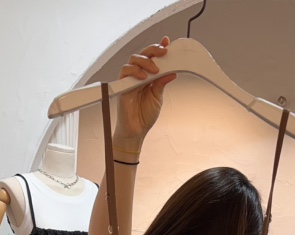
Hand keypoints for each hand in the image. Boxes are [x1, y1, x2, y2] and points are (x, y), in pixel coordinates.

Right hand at [113, 36, 175, 152]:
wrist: (136, 131)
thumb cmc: (145, 116)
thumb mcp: (158, 97)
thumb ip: (162, 83)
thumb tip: (172, 71)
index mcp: (148, 77)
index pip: (152, 58)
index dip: (158, 49)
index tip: (167, 43)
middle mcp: (138, 75)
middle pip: (143, 54)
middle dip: (153, 50)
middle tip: (163, 52)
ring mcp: (130, 80)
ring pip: (133, 60)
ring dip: (145, 61)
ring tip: (154, 70)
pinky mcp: (122, 86)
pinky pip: (125, 72)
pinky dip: (134, 71)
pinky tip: (143, 77)